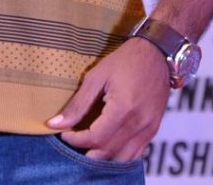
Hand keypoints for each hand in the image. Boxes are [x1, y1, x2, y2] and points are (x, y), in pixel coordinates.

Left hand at [47, 38, 169, 161]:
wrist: (157, 53)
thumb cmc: (125, 60)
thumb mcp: (97, 76)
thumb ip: (78, 104)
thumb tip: (55, 123)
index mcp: (123, 108)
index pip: (95, 138)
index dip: (76, 140)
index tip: (65, 134)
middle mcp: (139, 123)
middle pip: (108, 151)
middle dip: (87, 149)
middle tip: (75, 138)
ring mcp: (149, 128)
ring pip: (122, 158)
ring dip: (104, 156)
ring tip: (90, 143)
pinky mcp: (154, 129)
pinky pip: (136, 153)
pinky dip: (120, 154)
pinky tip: (109, 143)